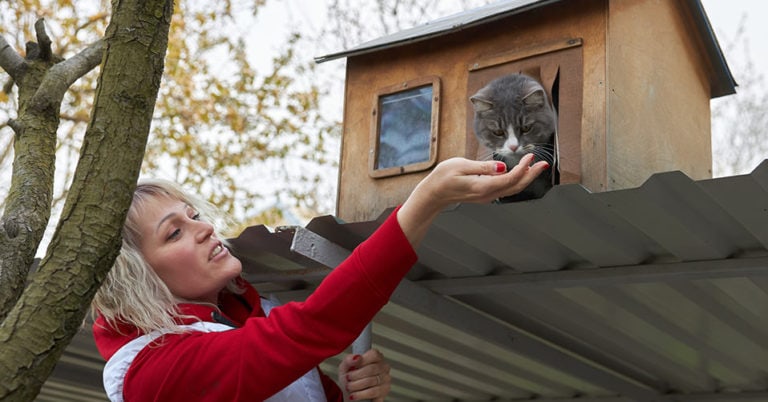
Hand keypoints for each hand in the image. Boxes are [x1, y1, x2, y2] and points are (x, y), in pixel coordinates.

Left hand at [338, 349, 390, 401]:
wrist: (349, 394)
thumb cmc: (349, 379)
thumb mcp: (345, 367)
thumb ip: (349, 360)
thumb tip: (356, 357)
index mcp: (376, 358)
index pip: (374, 354)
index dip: (363, 360)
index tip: (353, 366)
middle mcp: (383, 367)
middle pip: (371, 369)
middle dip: (356, 375)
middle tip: (348, 378)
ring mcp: (385, 380)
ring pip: (371, 381)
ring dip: (356, 385)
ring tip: (349, 387)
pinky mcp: (384, 392)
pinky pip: (372, 393)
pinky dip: (361, 395)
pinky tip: (354, 395)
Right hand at [398, 154, 548, 246]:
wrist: (433, 194)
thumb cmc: (443, 178)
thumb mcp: (461, 166)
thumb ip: (483, 167)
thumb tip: (502, 167)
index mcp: (484, 186)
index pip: (511, 178)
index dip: (523, 168)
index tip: (530, 156)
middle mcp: (488, 194)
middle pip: (516, 187)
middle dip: (531, 175)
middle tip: (544, 163)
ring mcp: (487, 196)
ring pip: (512, 189)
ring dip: (525, 178)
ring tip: (536, 167)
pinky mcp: (485, 194)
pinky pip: (505, 189)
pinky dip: (516, 181)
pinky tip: (519, 173)